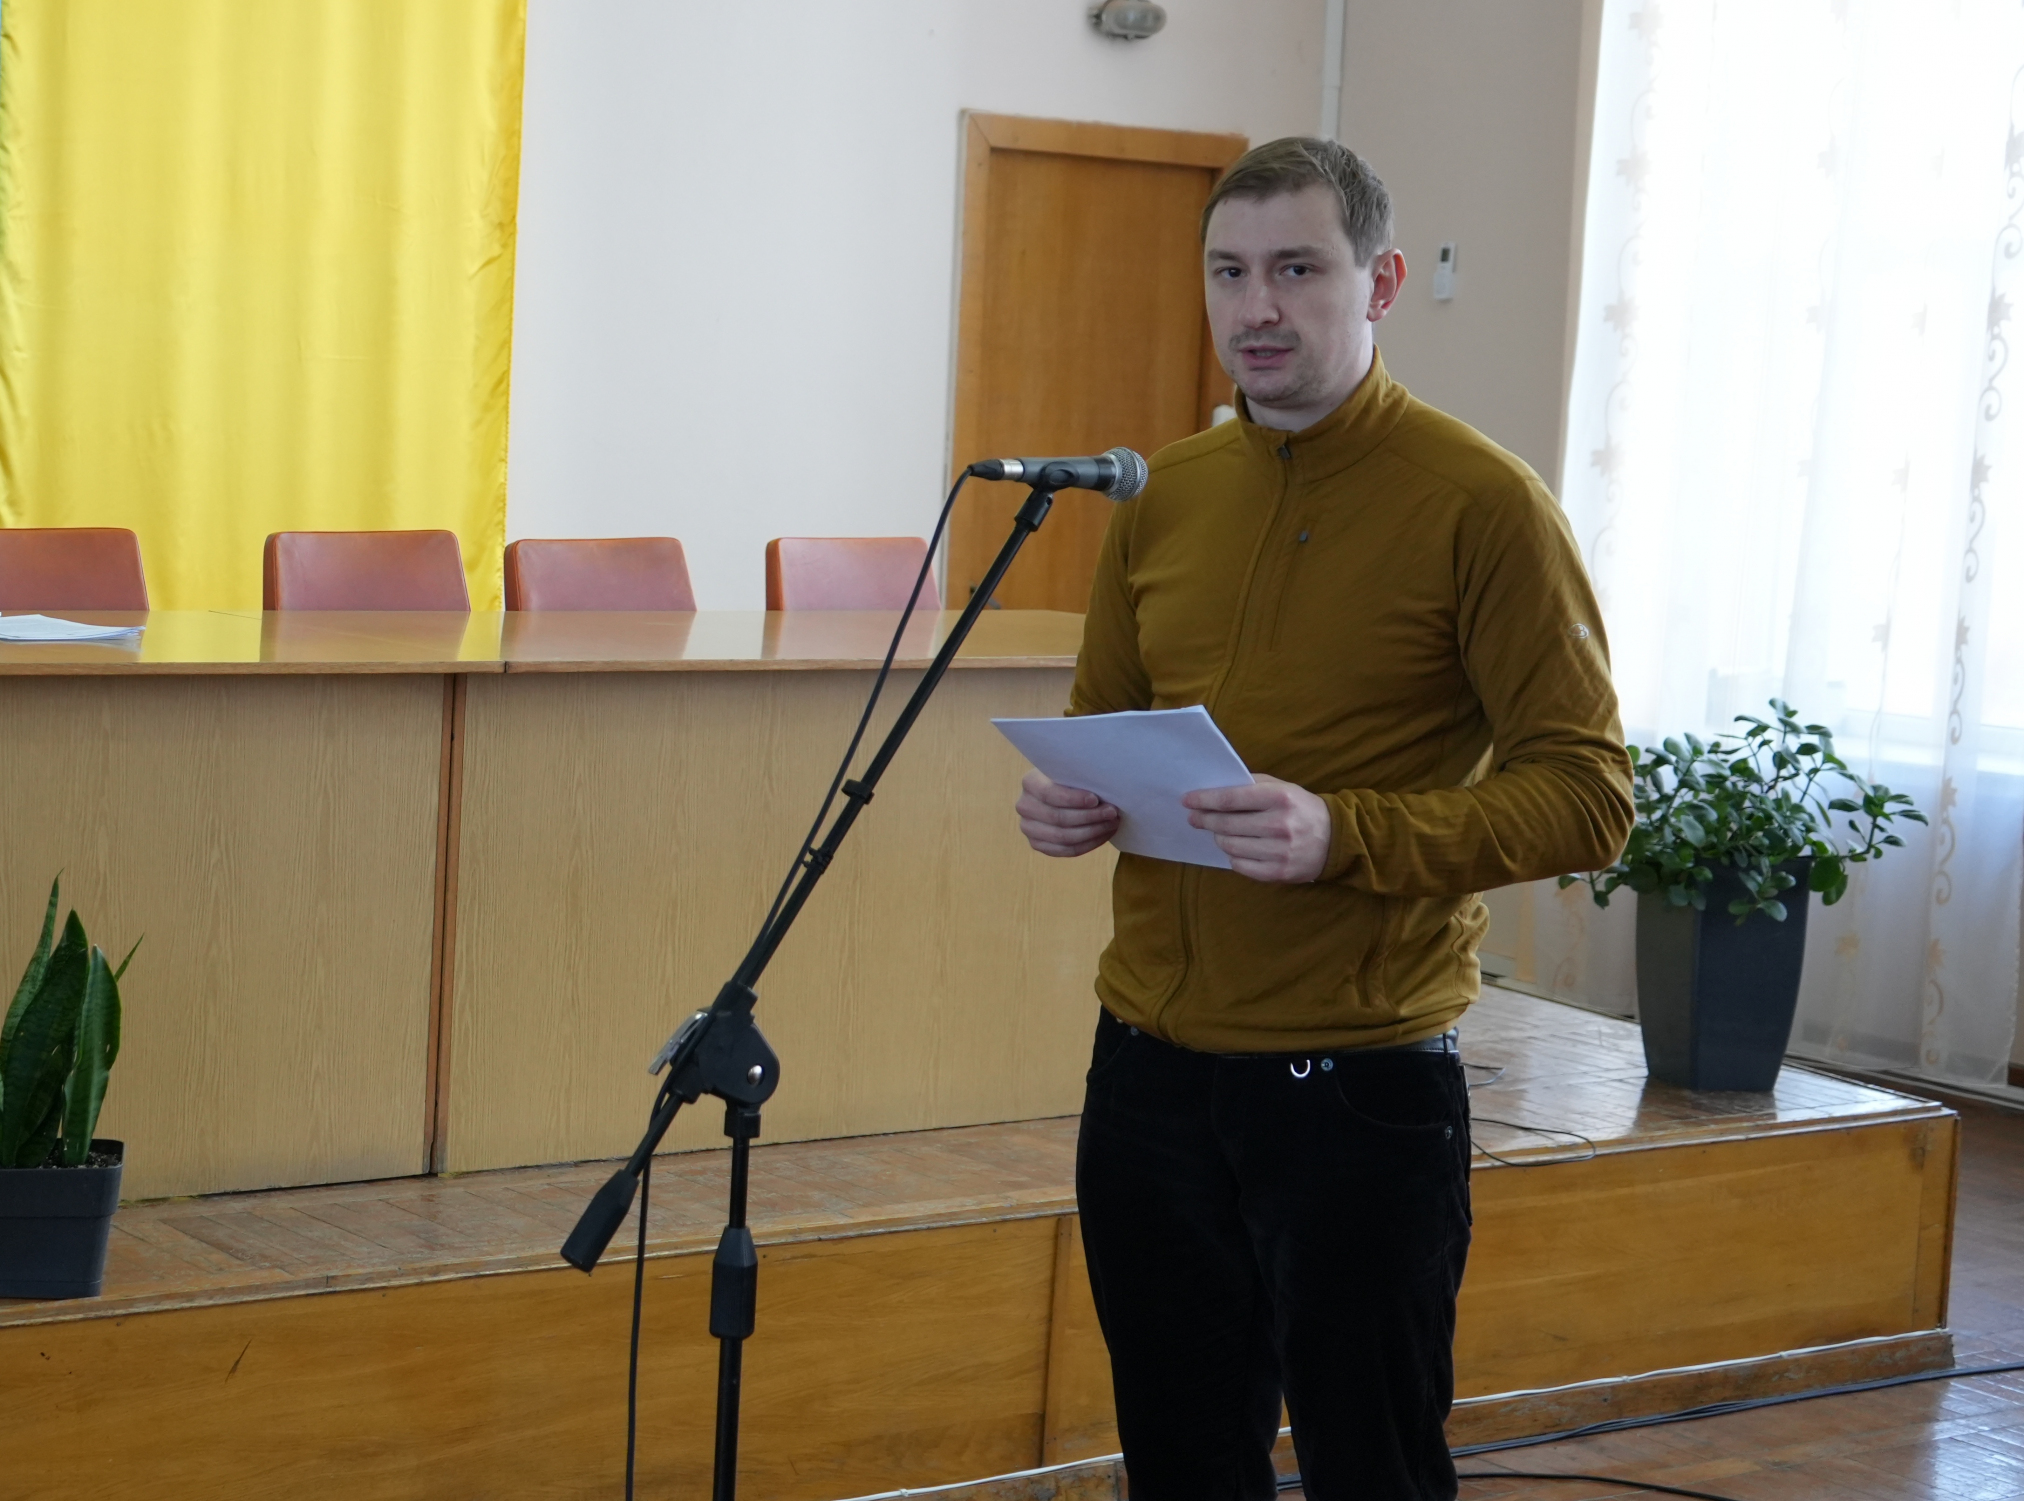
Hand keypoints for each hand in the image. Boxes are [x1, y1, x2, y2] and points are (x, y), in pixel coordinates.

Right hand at [1017, 770, 1120, 857]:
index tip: (1095, 799)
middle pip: (1058, 818)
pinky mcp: (1037, 844)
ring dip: (1093, 832)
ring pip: (1063, 837)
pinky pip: (1066, 851)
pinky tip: (1103, 835)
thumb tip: (1104, 790)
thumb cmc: (1070, 779)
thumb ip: (1080, 778)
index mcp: (1030, 782)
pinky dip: (1089, 844)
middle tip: (1112, 813)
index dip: (1073, 799)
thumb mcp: (1071, 772)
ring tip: (1111, 823)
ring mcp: (1028, 828)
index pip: (1049, 794)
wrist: (1059, 793)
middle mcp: (1024, 806)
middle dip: (1090, 817)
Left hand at [1183, 775, 1332, 882]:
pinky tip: (1236, 848)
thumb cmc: (1301, 808)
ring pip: (1230, 846)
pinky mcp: (1278, 873)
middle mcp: (1280, 825)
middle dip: (1205, 820)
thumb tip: (1214, 790)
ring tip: (1219, 832)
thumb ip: (1252, 785)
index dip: (1205, 800)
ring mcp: (1279, 852)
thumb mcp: (1282, 788)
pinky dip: (1233, 856)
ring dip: (1219, 837)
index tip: (1187, 800)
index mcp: (1280, 798)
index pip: (1232, 799)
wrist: (1336, 839)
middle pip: (1227, 824)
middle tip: (1195, 818)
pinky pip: (1240, 866)